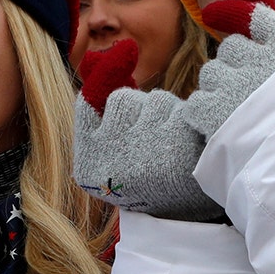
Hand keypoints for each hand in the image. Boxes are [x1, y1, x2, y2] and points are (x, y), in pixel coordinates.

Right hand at [73, 40, 220, 221]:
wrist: (187, 221)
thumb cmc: (148, 180)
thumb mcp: (116, 152)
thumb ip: (104, 111)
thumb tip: (103, 59)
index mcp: (88, 166)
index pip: (87, 105)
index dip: (103, 76)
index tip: (125, 52)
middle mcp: (107, 161)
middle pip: (123, 99)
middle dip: (142, 108)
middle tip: (153, 138)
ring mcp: (138, 154)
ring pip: (155, 101)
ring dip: (168, 115)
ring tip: (172, 146)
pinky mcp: (171, 150)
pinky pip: (180, 112)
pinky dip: (187, 123)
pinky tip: (187, 147)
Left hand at [185, 0, 274, 138]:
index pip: (256, 17)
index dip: (237, 15)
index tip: (218, 15)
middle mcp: (260, 59)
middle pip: (229, 48)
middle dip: (234, 66)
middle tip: (248, 91)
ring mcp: (236, 85)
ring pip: (211, 74)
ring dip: (219, 90)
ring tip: (239, 114)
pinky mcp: (215, 112)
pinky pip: (196, 103)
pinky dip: (205, 115)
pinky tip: (222, 128)